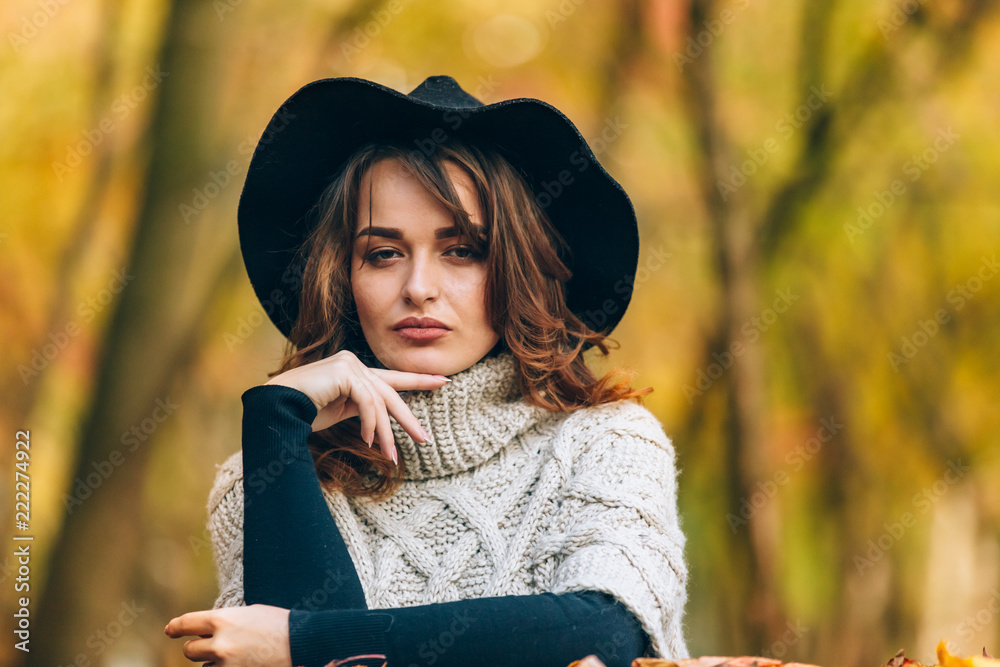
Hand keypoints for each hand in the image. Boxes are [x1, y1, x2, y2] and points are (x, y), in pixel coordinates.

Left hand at [164, 604, 290, 666]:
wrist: (303, 643)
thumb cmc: (279, 624)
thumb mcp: (250, 614)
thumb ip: (226, 622)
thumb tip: (206, 631)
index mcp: (223, 619)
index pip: (187, 623)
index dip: (175, 627)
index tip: (170, 631)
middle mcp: (220, 643)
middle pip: (190, 651)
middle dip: (197, 649)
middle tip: (209, 648)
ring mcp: (227, 664)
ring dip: (215, 664)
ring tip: (239, 656)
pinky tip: (243, 662)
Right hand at [263, 349, 449, 463]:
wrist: (276, 410)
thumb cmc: (303, 413)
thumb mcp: (340, 412)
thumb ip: (362, 409)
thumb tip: (382, 426)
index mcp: (355, 373)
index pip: (392, 378)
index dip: (418, 380)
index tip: (442, 381)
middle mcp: (354, 364)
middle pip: (390, 393)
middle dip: (408, 419)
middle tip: (425, 439)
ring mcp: (349, 364)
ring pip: (380, 403)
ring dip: (385, 434)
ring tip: (389, 456)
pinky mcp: (344, 371)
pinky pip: (367, 402)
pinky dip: (370, 424)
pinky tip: (368, 441)